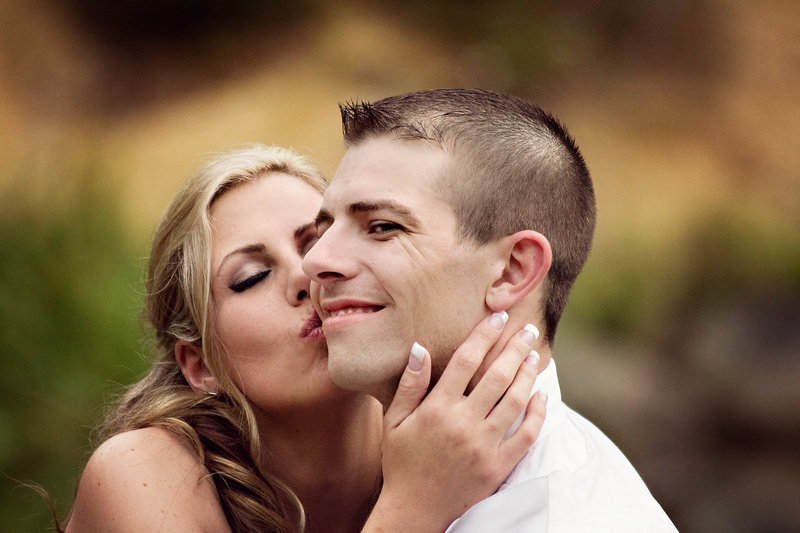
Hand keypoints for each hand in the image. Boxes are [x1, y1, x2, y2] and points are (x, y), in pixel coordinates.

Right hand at [363, 313, 546, 532]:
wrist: (415, 510)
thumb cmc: (401, 462)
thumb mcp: (394, 422)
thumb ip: (410, 385)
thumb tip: (419, 348)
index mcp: (437, 409)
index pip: (466, 361)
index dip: (484, 335)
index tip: (497, 318)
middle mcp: (463, 424)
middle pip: (496, 376)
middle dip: (515, 348)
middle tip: (528, 330)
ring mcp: (484, 446)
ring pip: (515, 401)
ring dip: (528, 374)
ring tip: (534, 356)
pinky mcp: (499, 466)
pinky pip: (526, 435)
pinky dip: (537, 414)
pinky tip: (541, 396)